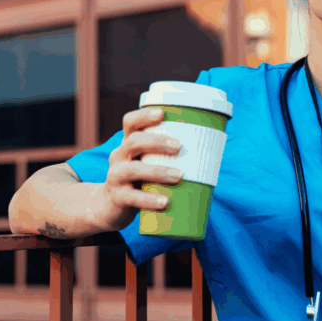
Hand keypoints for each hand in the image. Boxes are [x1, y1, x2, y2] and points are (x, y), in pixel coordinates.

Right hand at [91, 108, 183, 230]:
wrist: (111, 207)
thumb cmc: (140, 180)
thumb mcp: (148, 162)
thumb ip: (168, 155)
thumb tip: (210, 147)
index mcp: (128, 144)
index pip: (130, 123)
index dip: (143, 115)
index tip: (162, 113)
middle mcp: (119, 156)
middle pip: (133, 142)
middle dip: (156, 141)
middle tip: (179, 146)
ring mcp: (115, 177)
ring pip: (133, 169)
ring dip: (158, 171)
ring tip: (179, 176)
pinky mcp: (117, 197)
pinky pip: (132, 198)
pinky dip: (149, 199)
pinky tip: (165, 201)